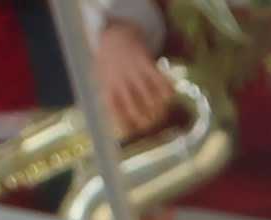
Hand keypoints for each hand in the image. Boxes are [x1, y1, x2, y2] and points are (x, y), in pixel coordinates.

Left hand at [93, 22, 176, 139]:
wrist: (115, 36)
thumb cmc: (108, 65)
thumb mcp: (100, 82)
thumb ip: (110, 103)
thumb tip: (122, 132)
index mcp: (107, 89)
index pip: (117, 116)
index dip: (128, 128)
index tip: (135, 133)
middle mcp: (120, 83)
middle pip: (137, 113)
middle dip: (148, 123)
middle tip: (153, 123)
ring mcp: (134, 73)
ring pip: (152, 101)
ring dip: (161, 111)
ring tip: (162, 112)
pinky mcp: (148, 65)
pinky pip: (163, 84)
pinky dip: (169, 93)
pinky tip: (170, 95)